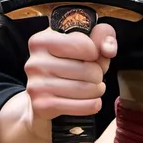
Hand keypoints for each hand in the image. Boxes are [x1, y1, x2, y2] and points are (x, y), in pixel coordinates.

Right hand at [22, 21, 116, 142]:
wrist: (44, 91)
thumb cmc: (68, 61)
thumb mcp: (86, 40)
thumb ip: (102, 36)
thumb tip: (108, 49)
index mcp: (42, 40)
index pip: (84, 45)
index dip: (96, 52)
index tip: (91, 55)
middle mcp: (35, 62)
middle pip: (87, 69)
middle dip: (98, 73)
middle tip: (94, 75)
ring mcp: (37, 85)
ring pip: (85, 89)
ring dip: (97, 89)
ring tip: (94, 87)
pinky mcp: (42, 105)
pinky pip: (79, 107)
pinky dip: (92, 105)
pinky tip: (93, 101)